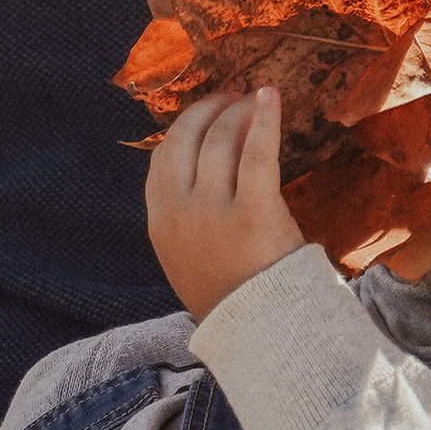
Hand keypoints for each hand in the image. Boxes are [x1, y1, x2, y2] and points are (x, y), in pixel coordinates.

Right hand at [148, 86, 304, 323]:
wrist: (257, 333)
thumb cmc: (231, 295)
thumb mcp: (186, 257)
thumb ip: (183, 217)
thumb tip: (199, 170)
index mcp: (160, 221)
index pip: (163, 156)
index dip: (186, 127)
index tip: (208, 114)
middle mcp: (180, 211)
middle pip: (188, 138)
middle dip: (210, 110)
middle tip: (234, 99)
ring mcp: (213, 212)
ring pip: (221, 140)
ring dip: (239, 112)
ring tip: (256, 102)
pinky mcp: (252, 213)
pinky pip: (256, 153)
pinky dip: (263, 119)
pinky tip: (270, 96)